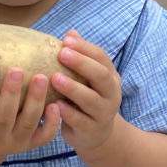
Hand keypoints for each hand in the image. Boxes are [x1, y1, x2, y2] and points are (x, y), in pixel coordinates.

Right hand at [0, 68, 60, 166]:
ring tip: (42, 77)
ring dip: (36, 101)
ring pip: (28, 124)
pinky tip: (56, 103)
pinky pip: (44, 136)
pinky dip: (52, 123)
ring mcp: (16, 143)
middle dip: (12, 94)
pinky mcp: (31, 145)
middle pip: (5, 118)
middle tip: (18, 69)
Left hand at [50, 29, 121, 153]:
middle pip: (101, 76)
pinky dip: (69, 113)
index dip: (85, 48)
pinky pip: (81, 121)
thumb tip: (71, 32)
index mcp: (110, 76)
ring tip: (55, 78)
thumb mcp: (86, 78)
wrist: (95, 134)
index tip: (66, 40)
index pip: (102, 58)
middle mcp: (111, 94)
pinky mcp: (92, 130)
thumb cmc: (86, 97)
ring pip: (91, 100)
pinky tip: (55, 105)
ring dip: (73, 88)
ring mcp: (103, 113)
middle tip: (61, 53)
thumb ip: (80, 56)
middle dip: (82, 63)